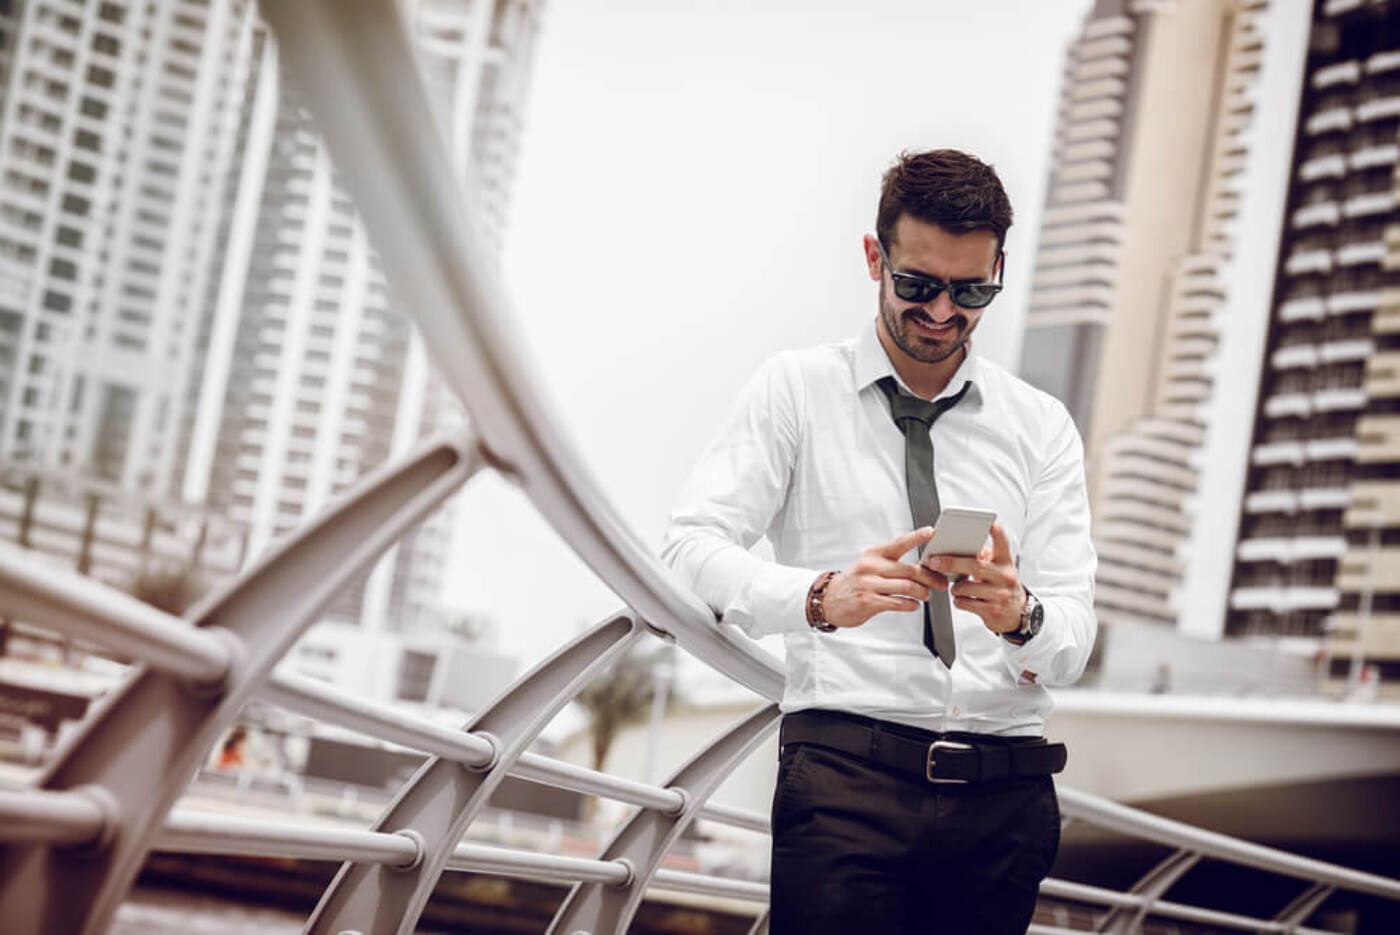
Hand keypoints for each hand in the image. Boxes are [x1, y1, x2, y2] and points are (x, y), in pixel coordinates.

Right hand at [821, 527, 942, 628]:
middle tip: (941, 583)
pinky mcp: (868, 601)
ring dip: (922, 592)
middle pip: (910, 569)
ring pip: (907, 586)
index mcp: (874, 554)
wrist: (829, 599)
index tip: (932, 532)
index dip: (917, 537)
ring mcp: (869, 584)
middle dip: (931, 578)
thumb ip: (891, 562)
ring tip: (927, 595)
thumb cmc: (855, 581)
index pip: (899, 542)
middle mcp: (871, 566)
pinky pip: (898, 602)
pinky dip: (911, 604)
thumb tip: (922, 565)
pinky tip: (914, 604)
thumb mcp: (869, 564)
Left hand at [924, 523, 1024, 634]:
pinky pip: (965, 602)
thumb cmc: (1001, 585)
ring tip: (957, 587)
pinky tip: (962, 598)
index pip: (1003, 544)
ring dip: (955, 587)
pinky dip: (958, 600)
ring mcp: (999, 594)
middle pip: (975, 566)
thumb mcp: (999, 569)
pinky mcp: (992, 610)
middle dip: (952, 563)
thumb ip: (985, 557)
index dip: (997, 534)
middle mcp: (1005, 577)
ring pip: (966, 587)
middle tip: (934, 561)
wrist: (1016, 613)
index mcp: (1005, 563)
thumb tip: (958, 547)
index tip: (990, 524)